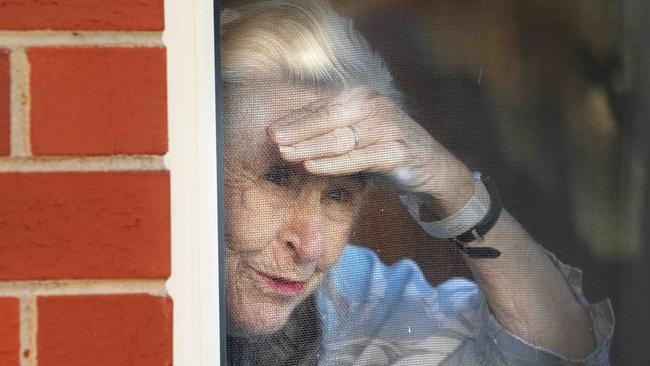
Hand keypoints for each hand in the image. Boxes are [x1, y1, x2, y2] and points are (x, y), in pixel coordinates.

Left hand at [266, 87, 473, 212]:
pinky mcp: (397, 151)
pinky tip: (312, 166)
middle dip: (298, 129)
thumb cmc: (384, 149)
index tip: (270, 130)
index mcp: (362, 97)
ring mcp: (388, 127)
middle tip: (272, 139)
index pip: (321, 107)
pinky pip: (359, 158)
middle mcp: (375, 106)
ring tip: (286, 153)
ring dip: (310, 146)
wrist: (430, 167)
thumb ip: (330, 130)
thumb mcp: (357, 134)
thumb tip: (287, 134)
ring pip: (342, 138)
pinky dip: (334, 163)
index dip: (294, 119)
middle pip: (328, 117)